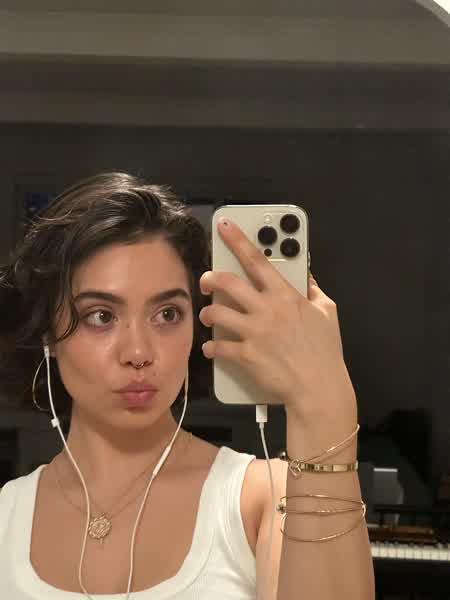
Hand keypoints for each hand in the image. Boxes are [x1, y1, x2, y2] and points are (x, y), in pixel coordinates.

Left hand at [199, 217, 356, 425]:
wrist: (319, 388)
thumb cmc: (325, 352)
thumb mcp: (328, 313)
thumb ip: (314, 291)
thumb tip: (307, 278)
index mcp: (286, 296)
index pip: (258, 260)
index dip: (238, 240)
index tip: (224, 226)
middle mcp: (267, 310)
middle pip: (228, 283)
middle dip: (211, 278)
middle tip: (206, 280)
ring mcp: (254, 332)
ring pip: (217, 313)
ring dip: (208, 313)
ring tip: (208, 315)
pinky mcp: (245, 355)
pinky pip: (218, 346)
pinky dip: (211, 347)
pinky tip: (212, 348)